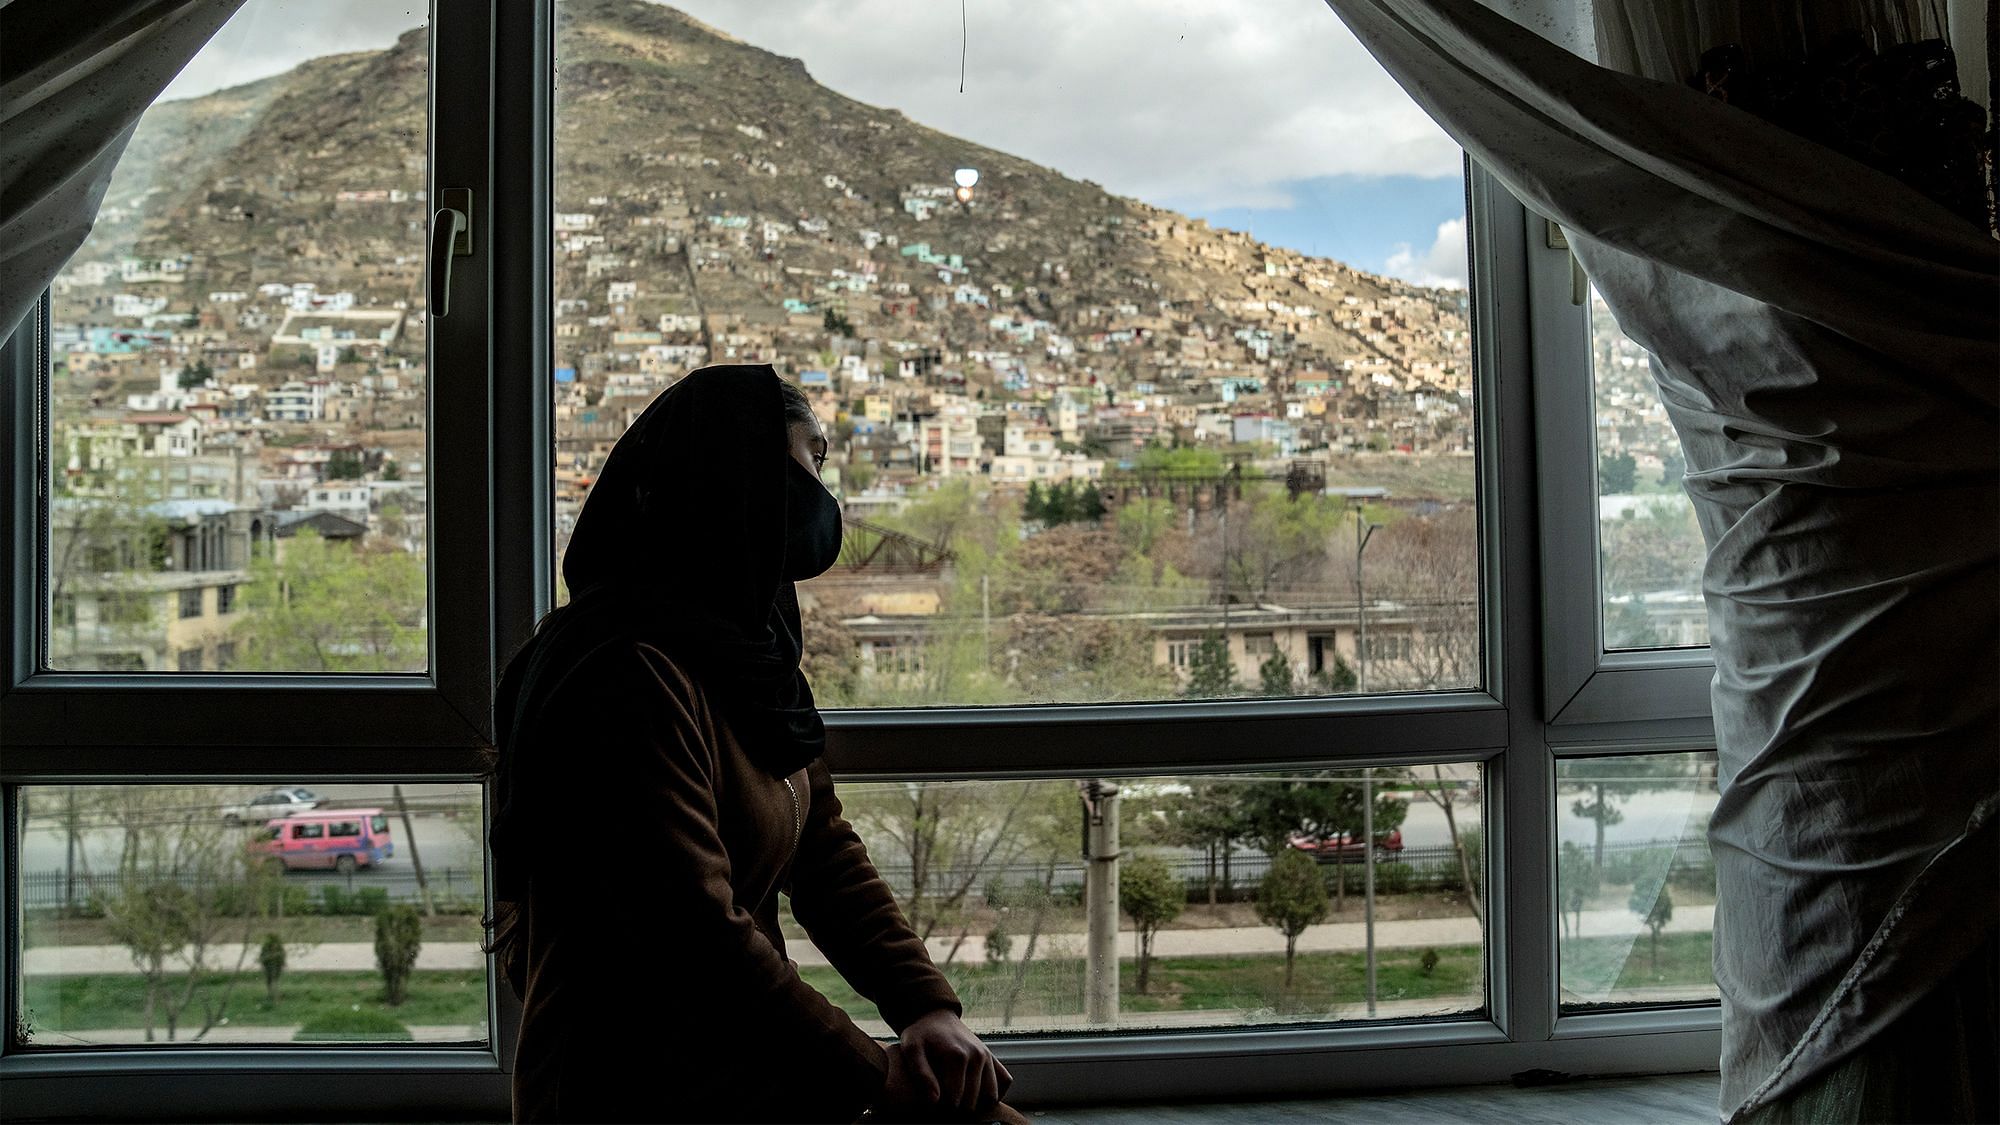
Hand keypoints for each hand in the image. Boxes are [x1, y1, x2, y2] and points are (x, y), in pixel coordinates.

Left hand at [896, 1009, 1011, 1116]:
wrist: (935, 1016)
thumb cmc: (921, 1035)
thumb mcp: (912, 1049)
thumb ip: (921, 1074)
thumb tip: (934, 1101)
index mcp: (957, 1056)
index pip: (954, 1099)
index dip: (940, 1108)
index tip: (931, 1105)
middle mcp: (977, 1056)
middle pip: (971, 1102)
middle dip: (956, 1109)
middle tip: (942, 1105)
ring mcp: (988, 1057)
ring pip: (991, 1097)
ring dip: (976, 1104)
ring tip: (957, 1101)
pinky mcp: (993, 1057)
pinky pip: (1004, 1081)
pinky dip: (994, 1092)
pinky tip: (977, 1095)